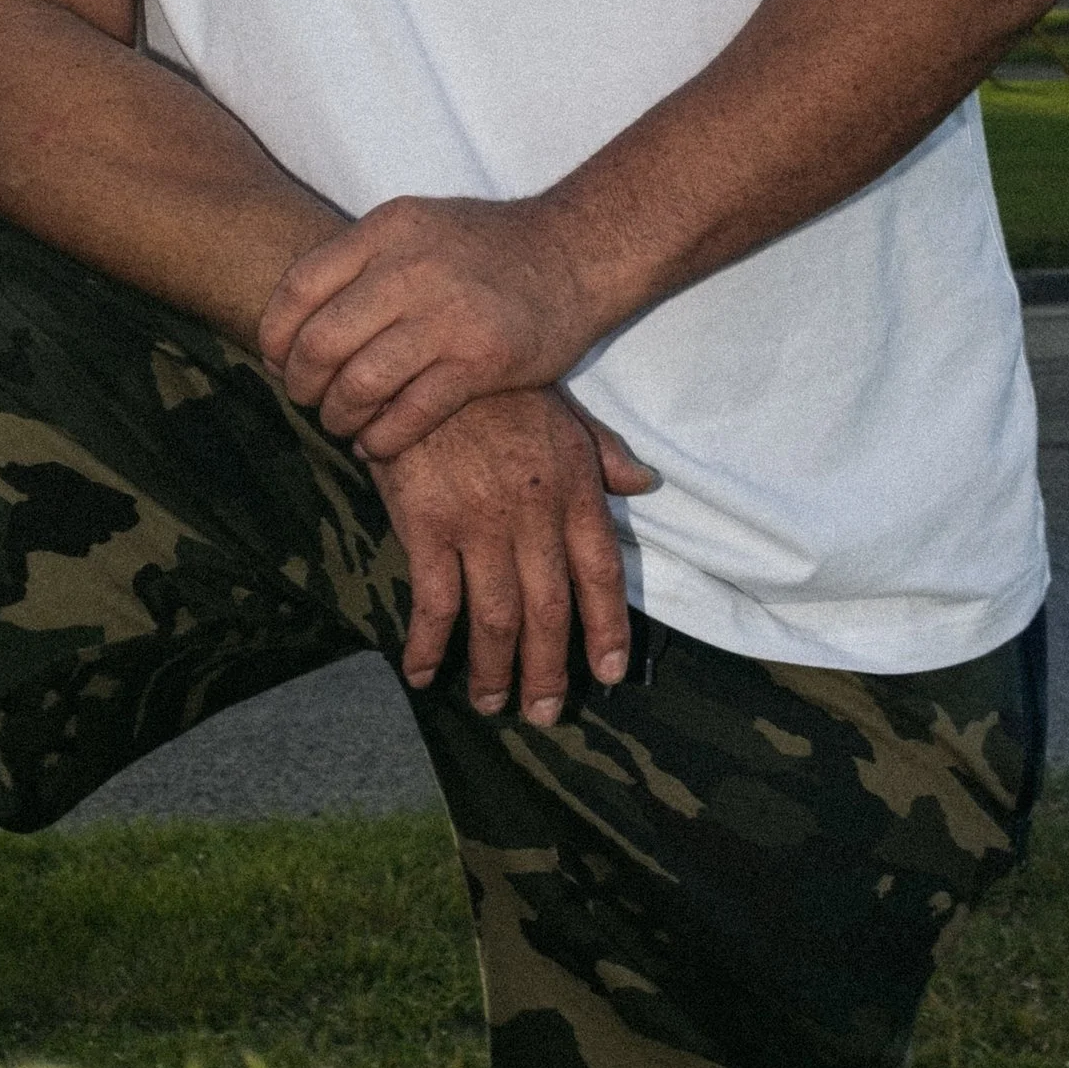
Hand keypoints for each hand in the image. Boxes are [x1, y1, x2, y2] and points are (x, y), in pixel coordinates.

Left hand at [261, 195, 597, 457]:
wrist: (574, 255)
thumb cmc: (485, 249)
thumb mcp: (417, 229)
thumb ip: (360, 265)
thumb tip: (291, 324)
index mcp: (388, 230)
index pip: (301, 287)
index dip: (275, 334)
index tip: (274, 360)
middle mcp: (412, 269)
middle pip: (322, 342)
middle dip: (302, 384)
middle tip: (306, 400)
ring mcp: (448, 315)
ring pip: (360, 384)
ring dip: (338, 416)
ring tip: (342, 424)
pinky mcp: (481, 360)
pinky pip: (408, 414)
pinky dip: (382, 438)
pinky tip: (377, 443)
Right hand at [369, 390, 660, 726]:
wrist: (422, 355)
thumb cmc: (497, 387)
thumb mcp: (563, 414)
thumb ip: (604, 457)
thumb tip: (646, 484)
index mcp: (574, 490)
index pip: (601, 575)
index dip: (607, 631)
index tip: (610, 673)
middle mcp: (533, 515)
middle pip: (550, 612)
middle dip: (549, 671)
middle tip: (545, 713)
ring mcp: (478, 523)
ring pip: (495, 618)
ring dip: (495, 670)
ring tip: (493, 704)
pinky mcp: (425, 524)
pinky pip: (432, 601)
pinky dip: (429, 646)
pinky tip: (423, 674)